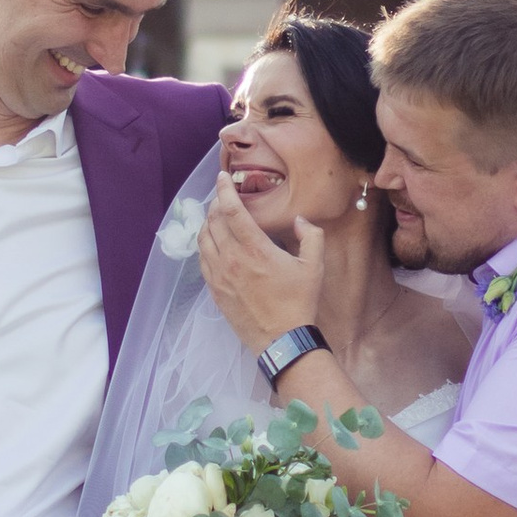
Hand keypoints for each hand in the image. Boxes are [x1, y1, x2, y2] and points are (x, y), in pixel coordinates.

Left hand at [195, 173, 326, 359]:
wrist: (282, 340)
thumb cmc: (299, 303)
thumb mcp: (315, 267)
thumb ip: (311, 236)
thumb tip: (300, 221)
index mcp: (255, 249)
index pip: (231, 211)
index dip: (224, 190)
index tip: (222, 177)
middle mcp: (231, 259)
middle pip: (213, 221)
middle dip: (216, 204)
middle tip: (223, 197)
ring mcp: (219, 276)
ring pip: (203, 240)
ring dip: (208, 223)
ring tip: (216, 217)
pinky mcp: (214, 291)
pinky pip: (202, 260)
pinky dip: (205, 245)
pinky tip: (213, 243)